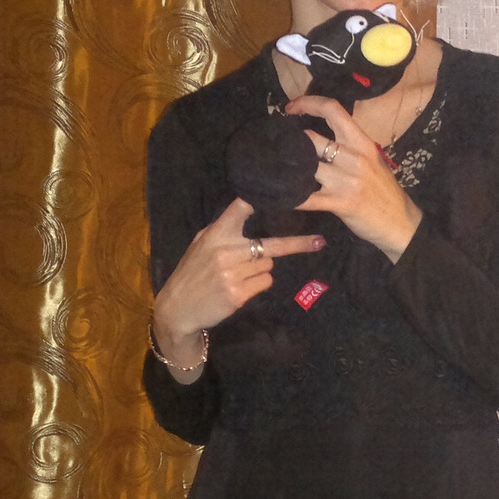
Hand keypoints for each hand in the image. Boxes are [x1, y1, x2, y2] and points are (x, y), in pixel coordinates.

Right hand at [152, 195, 325, 378]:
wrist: (179, 307)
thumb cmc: (193, 272)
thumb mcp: (201, 244)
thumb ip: (224, 230)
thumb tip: (250, 210)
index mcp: (216, 233)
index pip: (241, 208)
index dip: (260, 198)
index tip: (285, 191)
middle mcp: (225, 251)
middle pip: (271, 245)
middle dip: (297, 244)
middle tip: (319, 241)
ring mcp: (232, 273)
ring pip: (268, 266)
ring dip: (260, 270)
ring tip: (238, 275)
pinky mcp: (238, 294)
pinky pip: (264, 283)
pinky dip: (257, 285)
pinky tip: (239, 288)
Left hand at [286, 95, 421, 262]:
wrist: (401, 224)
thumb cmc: (384, 192)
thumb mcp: (373, 161)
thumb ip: (350, 148)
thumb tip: (321, 137)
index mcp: (363, 143)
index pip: (333, 110)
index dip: (308, 103)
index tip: (291, 108)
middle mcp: (354, 157)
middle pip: (312, 138)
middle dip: (292, 142)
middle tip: (279, 146)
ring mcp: (347, 181)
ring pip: (307, 165)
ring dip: (290, 169)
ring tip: (279, 170)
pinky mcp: (340, 203)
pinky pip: (307, 198)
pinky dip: (292, 197)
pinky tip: (283, 196)